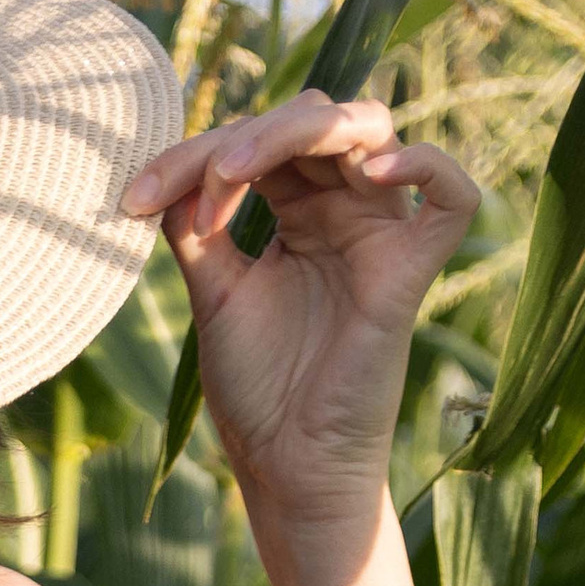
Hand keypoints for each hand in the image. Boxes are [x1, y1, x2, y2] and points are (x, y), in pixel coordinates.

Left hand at [126, 94, 477, 551]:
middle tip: (195, 182)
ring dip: (298, 131)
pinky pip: (453, 197)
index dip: (194, 154)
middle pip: (312, 119)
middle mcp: (344, 210)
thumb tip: (170, 171)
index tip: (131, 201)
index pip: (259, 142)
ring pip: (370, 130)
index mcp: (299, 210)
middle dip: (244, 136)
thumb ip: (196, 227)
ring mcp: (382, 234)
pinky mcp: (412, 270)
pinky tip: (374, 171)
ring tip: (235, 171)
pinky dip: (427, 165)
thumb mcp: (214, 293)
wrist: (285, 466)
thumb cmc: (257, 388)